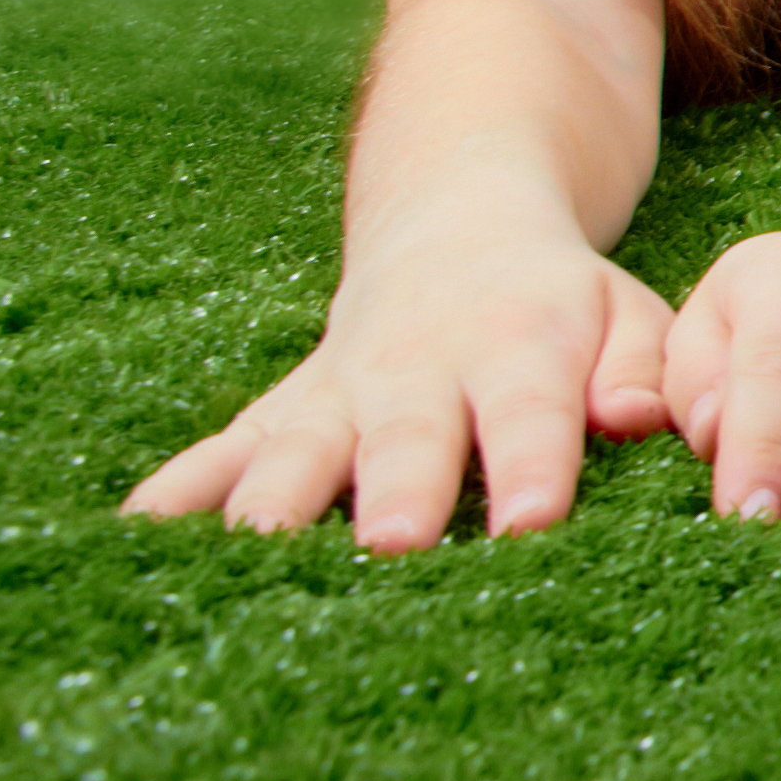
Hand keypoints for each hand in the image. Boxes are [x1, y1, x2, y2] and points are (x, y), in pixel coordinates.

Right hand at [125, 225, 675, 549]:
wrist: (455, 226)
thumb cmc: (561, 303)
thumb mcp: (626, 312)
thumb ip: (645, 367)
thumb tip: (643, 417)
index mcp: (519, 346)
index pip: (528, 412)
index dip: (531, 466)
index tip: (531, 524)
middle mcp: (418, 369)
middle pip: (405, 436)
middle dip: (397, 490)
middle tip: (392, 545)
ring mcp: (338, 392)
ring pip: (299, 447)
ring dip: (275, 499)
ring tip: (253, 554)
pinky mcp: (279, 412)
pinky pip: (221, 450)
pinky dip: (178, 490)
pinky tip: (134, 537)